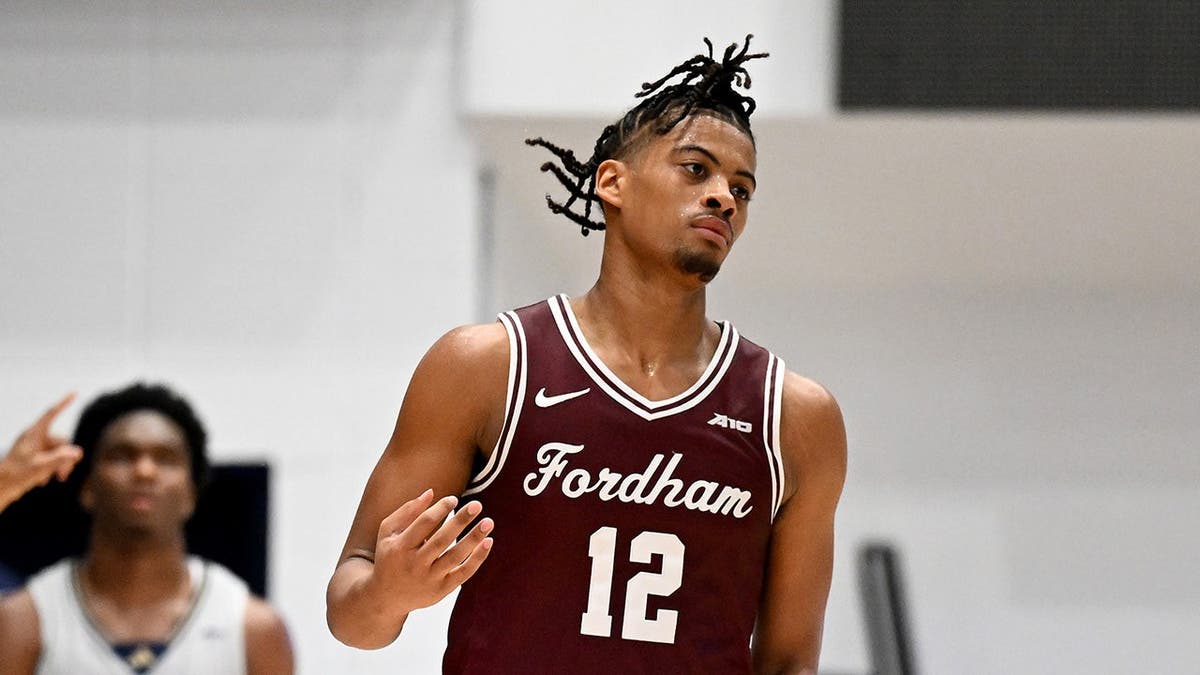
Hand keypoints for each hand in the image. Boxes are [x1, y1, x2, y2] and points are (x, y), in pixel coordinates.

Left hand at [0, 393, 83, 511]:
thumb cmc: (16, 475)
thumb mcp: (40, 467)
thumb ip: (60, 459)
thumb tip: (79, 452)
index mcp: (33, 434)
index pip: (51, 414)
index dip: (63, 403)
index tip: (74, 392)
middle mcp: (34, 437)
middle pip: (61, 441)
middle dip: (65, 458)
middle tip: (64, 475)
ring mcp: (34, 447)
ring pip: (58, 451)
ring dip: (59, 465)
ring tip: (56, 479)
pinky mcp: (33, 457)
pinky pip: (51, 457)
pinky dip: (51, 468)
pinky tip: (44, 480)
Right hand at [368, 489, 493, 614]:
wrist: (386, 597)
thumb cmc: (390, 557)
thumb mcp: (388, 533)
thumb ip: (407, 511)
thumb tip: (431, 492)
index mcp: (400, 547)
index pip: (424, 524)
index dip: (440, 509)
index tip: (454, 499)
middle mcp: (414, 564)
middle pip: (441, 540)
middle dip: (460, 521)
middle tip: (477, 505)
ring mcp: (429, 579)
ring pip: (455, 557)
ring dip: (473, 539)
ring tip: (488, 522)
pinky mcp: (441, 590)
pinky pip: (463, 573)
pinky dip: (477, 558)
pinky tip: (488, 542)